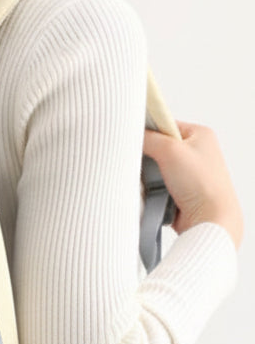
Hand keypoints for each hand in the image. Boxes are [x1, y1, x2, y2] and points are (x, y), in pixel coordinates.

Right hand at [143, 120, 243, 249]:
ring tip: (152, 182)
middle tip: (143, 163)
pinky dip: (152, 190)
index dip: (149, 131)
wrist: (209, 219)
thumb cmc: (202, 185)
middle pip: (159, 147)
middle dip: (148, 157)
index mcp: (199, 135)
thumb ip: (149, 139)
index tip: (134, 138)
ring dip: (149, 176)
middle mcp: (196, 153)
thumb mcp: (171, 151)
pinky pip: (158, 185)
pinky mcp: (181, 192)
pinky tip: (154, 194)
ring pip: (157, 168)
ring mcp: (189, 174)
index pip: (165, 124)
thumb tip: (134, 136)